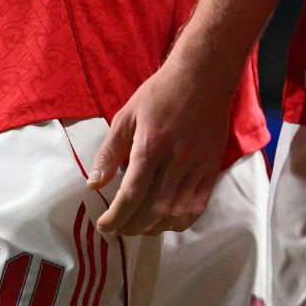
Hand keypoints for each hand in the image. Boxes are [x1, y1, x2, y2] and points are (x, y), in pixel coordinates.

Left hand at [86, 49, 235, 235]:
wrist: (203, 77)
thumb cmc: (160, 93)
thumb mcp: (126, 116)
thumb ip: (109, 152)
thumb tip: (93, 185)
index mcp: (150, 146)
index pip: (131, 195)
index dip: (115, 217)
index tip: (103, 225)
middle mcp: (176, 161)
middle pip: (152, 210)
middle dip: (130, 226)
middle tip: (117, 228)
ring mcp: (197, 167)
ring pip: (175, 213)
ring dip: (153, 228)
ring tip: (138, 227)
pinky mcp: (212, 169)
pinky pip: (197, 207)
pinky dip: (180, 221)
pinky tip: (165, 222)